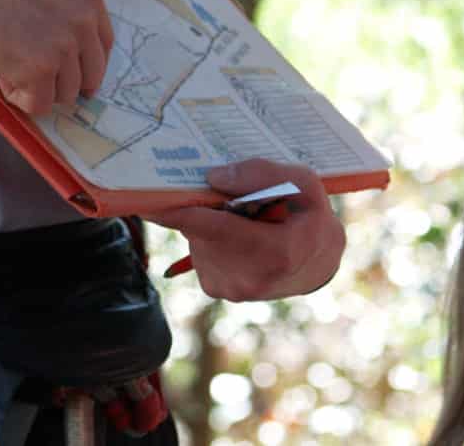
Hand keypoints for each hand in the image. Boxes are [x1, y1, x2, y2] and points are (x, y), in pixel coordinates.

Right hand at [0, 0, 112, 114]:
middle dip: (61, 81)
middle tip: (29, 73)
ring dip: (36, 88)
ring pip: (65, 95)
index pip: (103, 47)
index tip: (66, 73)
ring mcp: (64, 45)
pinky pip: (39, 105)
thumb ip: (63, 10)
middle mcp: (84, 20)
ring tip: (6, 61)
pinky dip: (17, 96)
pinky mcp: (41, 69)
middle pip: (89, 77)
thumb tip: (69, 45)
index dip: (83, 65)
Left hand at [142, 159, 345, 301]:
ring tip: (245, 220)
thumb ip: (262, 175)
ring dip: (211, 221)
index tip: (146, 202)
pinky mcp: (215, 288)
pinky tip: (236, 236)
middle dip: (207, 206)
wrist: (316, 263)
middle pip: (201, 228)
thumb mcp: (304, 185)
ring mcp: (229, 288)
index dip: (180, 213)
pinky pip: (199, 249)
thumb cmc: (310, 218)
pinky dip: (210, 236)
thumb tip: (213, 177)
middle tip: (234, 198)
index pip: (216, 228)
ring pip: (197, 237)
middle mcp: (248, 278)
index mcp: (276, 252)